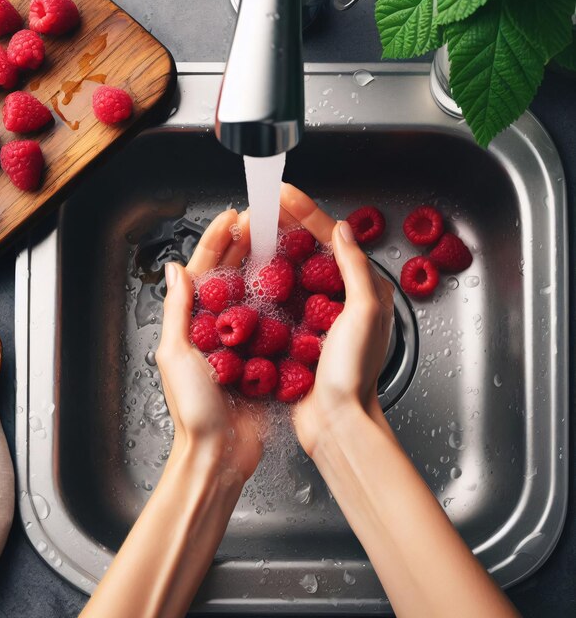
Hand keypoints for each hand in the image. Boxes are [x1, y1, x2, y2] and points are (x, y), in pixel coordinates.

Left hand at [156, 209, 261, 483]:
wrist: (222, 452)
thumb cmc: (194, 410)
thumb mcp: (177, 354)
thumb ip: (178, 310)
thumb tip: (175, 269)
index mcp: (192, 325)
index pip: (202, 271)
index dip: (216, 241)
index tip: (233, 217)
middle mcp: (216, 330)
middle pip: (230, 277)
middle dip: (243, 246)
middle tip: (261, 222)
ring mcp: (241, 343)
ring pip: (253, 295)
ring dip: (263, 268)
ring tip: (278, 243)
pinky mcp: (263, 358)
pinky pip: (272, 323)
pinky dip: (280, 301)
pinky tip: (293, 285)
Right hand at [279, 184, 394, 454]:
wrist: (336, 422)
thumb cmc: (353, 374)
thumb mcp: (364, 314)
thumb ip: (356, 269)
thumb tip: (343, 230)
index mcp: (365, 291)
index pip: (334, 239)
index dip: (307, 212)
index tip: (283, 195)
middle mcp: (343, 300)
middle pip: (312, 250)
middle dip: (288, 224)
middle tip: (264, 206)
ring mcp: (319, 317)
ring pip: (295, 271)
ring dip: (276, 247)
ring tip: (255, 229)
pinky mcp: (299, 333)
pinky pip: (283, 298)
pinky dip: (268, 280)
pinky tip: (252, 270)